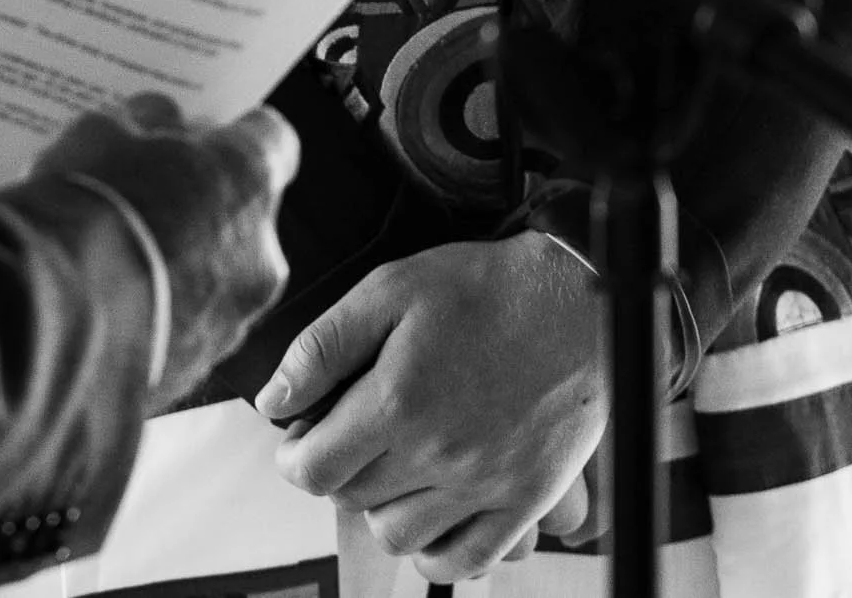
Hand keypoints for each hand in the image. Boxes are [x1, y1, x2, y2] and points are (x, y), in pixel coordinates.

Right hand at [34, 92, 298, 411]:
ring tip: (112, 256)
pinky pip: (190, 328)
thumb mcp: (102, 132)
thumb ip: (145, 122)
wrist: (52, 325)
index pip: (270, 137)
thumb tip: (160, 121)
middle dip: (201, 204)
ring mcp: (235, 318)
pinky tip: (107, 301)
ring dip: (181, 264)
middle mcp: (261, 250)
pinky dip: (161, 314)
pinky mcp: (200, 370)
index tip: (197, 137)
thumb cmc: (85, 210)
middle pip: (244, 213)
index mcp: (249, 176)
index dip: (230, 135)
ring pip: (219, 276)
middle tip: (142, 195)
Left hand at [257, 234, 605, 582]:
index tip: (299, 436)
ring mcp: (484, 486)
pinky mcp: (523, 502)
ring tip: (391, 465)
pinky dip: (436, 550)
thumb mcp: (389, 289)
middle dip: (336, 469)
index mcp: (397, 402)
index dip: (293, 456)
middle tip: (348, 435)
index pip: (315, 469)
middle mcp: (438, 455)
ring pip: (400, 537)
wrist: (577, 302)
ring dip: (381, 507)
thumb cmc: (483, 289)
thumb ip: (322, 347)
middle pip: (353, 499)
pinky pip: (465, 561)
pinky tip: (430, 510)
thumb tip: (273, 399)